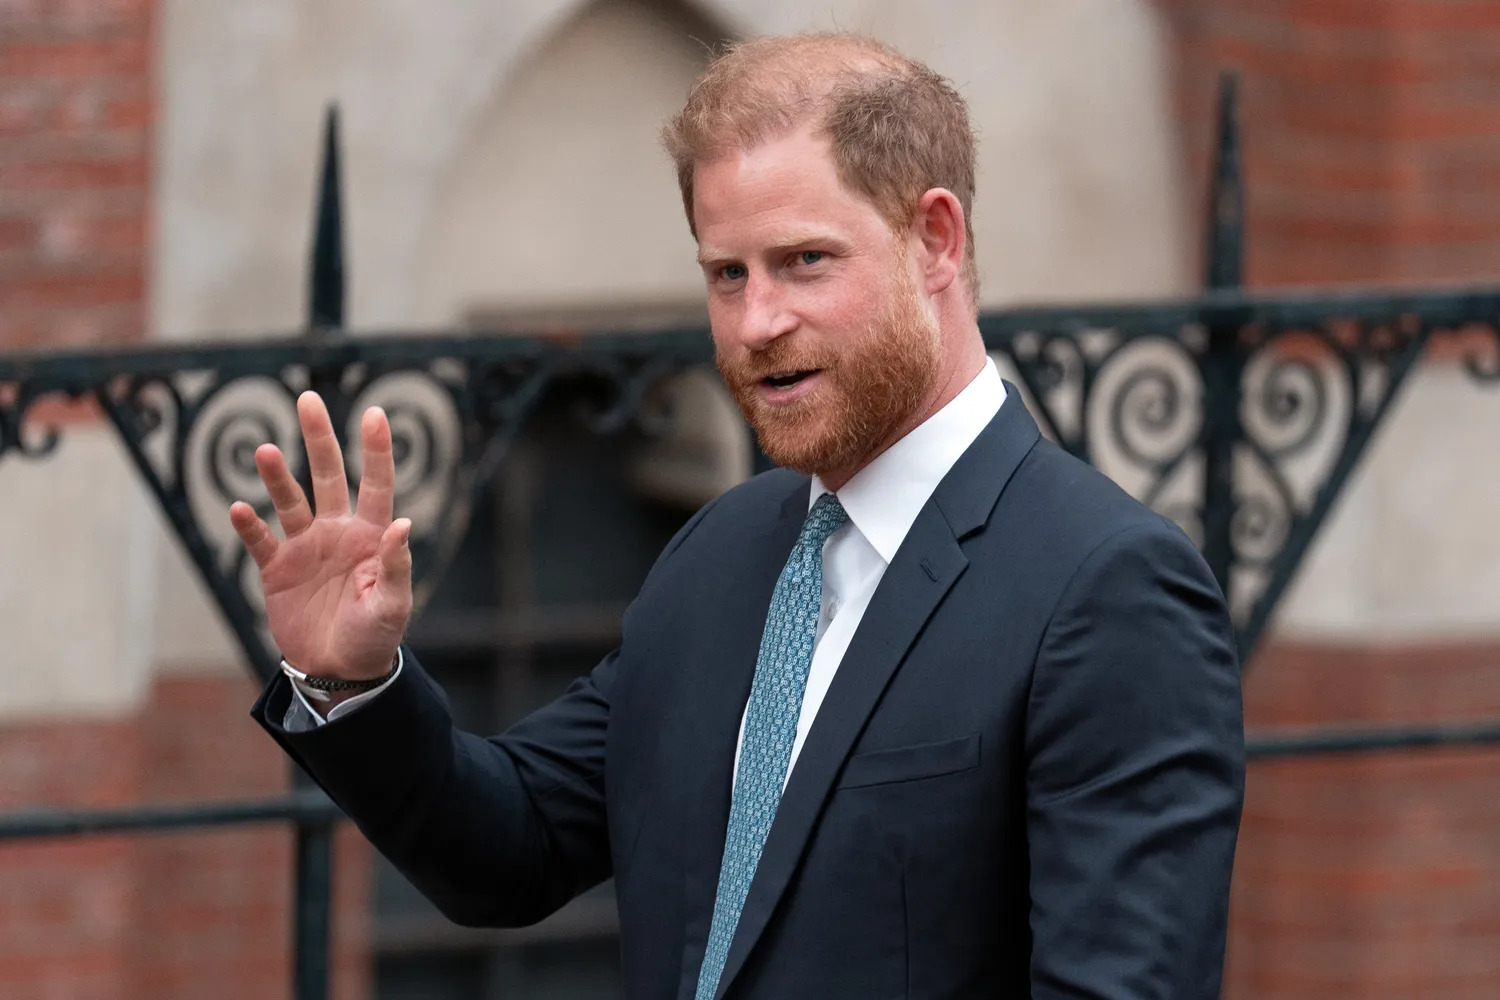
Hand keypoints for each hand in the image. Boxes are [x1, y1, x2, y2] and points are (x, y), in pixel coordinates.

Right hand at [229, 391, 412, 680]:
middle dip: (319, 439)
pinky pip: (260, 541)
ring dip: (278, 477)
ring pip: (290, 501)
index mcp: (371, 536)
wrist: (338, 671)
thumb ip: (396, 565)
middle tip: (309, 400)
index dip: (376, 450)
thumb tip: (405, 523)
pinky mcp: (277, 570)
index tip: (374, 412)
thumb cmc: (375, 637)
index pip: (376, 484)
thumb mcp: (393, 605)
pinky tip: (240, 509)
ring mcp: (306, 548)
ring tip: (264, 452)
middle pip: (329, 476)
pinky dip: (250, 526)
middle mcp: (338, 532)